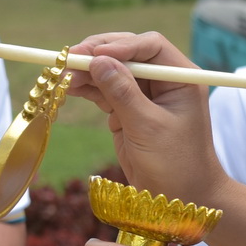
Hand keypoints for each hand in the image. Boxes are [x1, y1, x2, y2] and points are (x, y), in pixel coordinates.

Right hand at [66, 32, 226, 204]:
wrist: (184, 199)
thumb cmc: (176, 165)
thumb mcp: (148, 127)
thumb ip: (122, 92)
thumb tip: (98, 60)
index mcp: (181, 78)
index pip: (150, 46)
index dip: (121, 45)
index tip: (94, 54)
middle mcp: (164, 81)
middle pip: (128, 54)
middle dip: (98, 54)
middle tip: (69, 59)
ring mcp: (145, 96)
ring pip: (112, 71)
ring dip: (87, 71)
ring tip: (62, 74)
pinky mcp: (129, 112)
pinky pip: (105, 91)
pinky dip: (87, 88)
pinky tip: (68, 86)